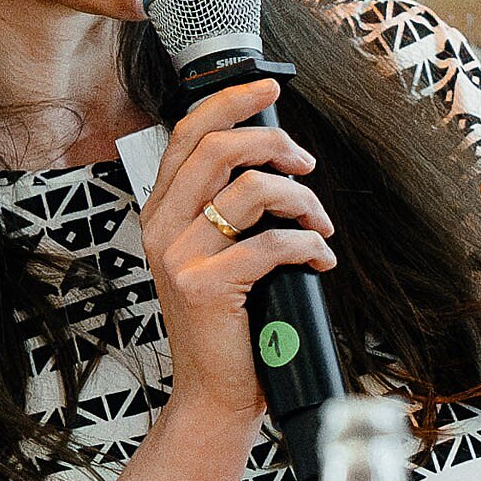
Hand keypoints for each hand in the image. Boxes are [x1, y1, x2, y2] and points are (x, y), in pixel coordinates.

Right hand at [140, 76, 336, 438]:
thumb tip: (275, 160)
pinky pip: (272, 244)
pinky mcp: (204, 286)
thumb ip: (226, 209)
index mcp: (161, 212)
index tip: (268, 87)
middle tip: (306, 165)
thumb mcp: (215, 255)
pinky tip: (319, 258)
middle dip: (275, 143)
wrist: (215, 393)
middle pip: (219, 147)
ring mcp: (178, 256)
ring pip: (253, 189)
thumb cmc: (227, 324)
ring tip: (319, 224)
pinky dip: (308, 246)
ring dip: (303, 200)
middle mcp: (161, 227)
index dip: (230, 101)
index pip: (188, 134)